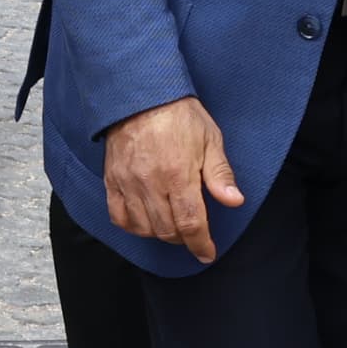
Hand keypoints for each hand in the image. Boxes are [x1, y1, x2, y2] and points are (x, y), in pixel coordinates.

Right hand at [101, 97, 246, 261]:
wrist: (141, 94)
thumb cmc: (179, 114)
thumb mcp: (210, 139)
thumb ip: (220, 174)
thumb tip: (234, 200)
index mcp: (179, 174)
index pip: (190, 223)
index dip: (201, 244)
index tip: (207, 253)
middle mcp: (151, 182)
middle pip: (167, 230)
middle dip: (184, 239)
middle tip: (192, 232)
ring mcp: (128, 182)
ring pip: (143, 228)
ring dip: (160, 234)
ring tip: (171, 225)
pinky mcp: (112, 180)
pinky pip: (119, 216)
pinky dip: (133, 226)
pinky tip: (145, 221)